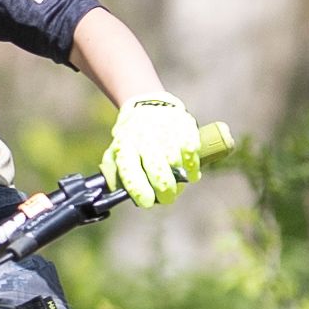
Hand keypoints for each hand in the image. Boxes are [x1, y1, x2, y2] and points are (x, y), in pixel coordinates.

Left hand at [103, 98, 225, 207]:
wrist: (148, 106)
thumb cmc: (132, 138)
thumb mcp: (116, 151)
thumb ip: (115, 173)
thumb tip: (117, 194)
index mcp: (125, 146)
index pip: (130, 172)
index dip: (140, 190)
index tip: (148, 202)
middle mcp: (144, 139)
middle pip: (158, 171)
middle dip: (165, 191)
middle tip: (167, 198)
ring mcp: (165, 132)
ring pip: (176, 163)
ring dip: (180, 179)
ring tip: (179, 183)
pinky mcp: (184, 127)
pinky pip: (191, 152)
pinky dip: (193, 166)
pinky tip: (191, 173)